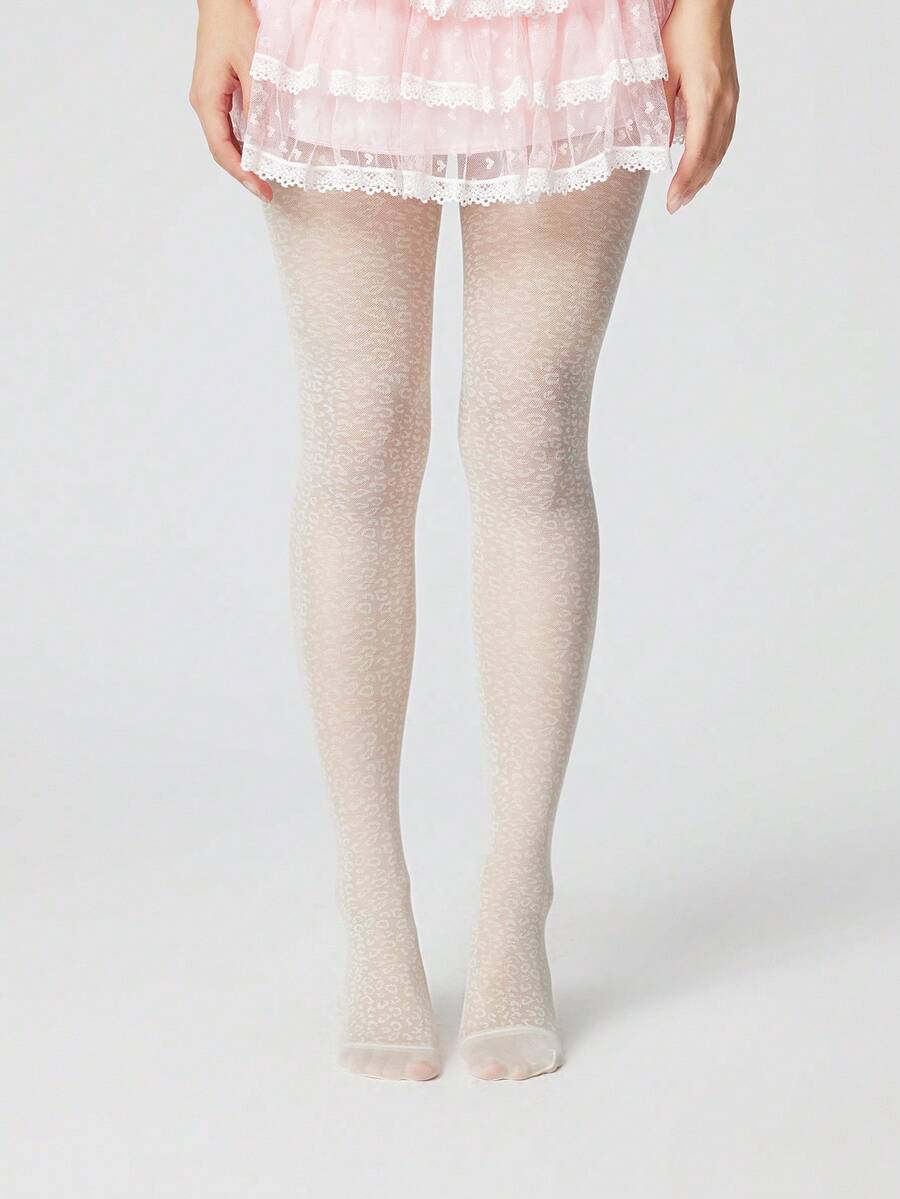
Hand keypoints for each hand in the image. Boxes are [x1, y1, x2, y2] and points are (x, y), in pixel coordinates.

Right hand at [189, 0, 272, 201]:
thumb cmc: (233, 22)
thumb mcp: (253, 64)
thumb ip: (258, 104)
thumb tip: (264, 141)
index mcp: (207, 98)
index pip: (222, 148)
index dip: (241, 174)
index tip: (261, 190)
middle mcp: (203, 102)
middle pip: (221, 149)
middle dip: (243, 173)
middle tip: (266, 192)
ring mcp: (208, 98)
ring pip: (224, 139)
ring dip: (243, 160)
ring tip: (263, 178)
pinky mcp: (217, 92)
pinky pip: (228, 126)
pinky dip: (243, 143)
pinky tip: (258, 152)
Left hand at [662, 0, 738, 212]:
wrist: (710, 6)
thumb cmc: (684, 32)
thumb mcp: (663, 74)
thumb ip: (662, 113)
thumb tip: (662, 147)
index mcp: (707, 98)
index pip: (697, 151)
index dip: (685, 180)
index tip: (672, 200)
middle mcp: (724, 104)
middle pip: (712, 156)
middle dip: (693, 185)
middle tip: (675, 206)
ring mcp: (731, 101)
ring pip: (721, 149)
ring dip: (704, 174)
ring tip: (687, 194)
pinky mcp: (731, 97)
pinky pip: (725, 136)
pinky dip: (713, 157)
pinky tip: (702, 168)